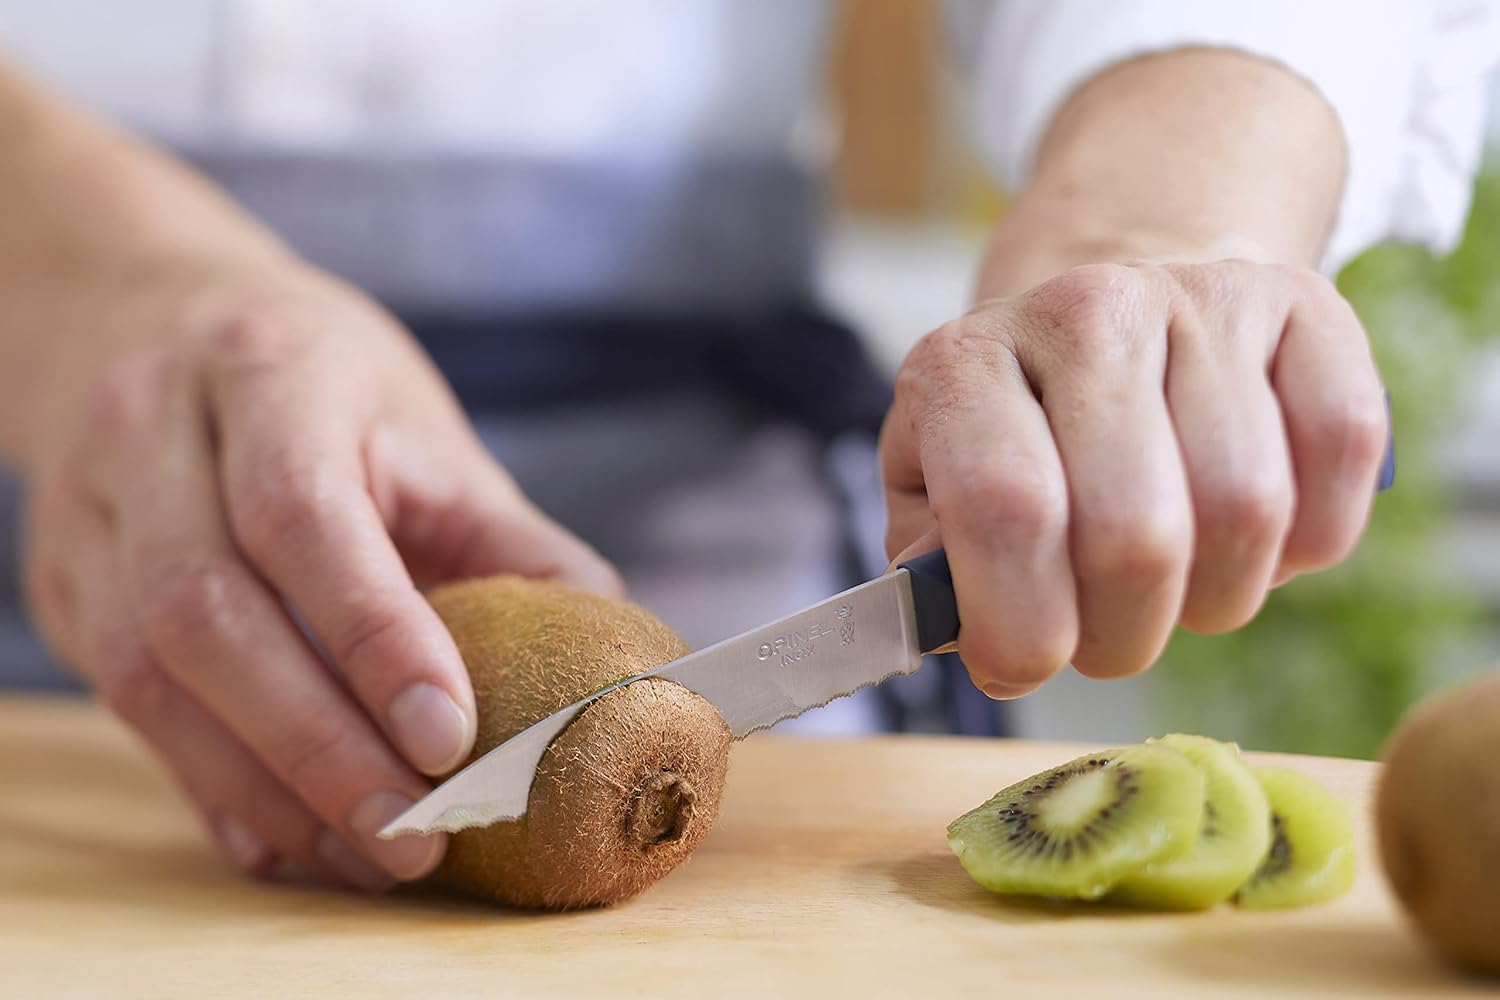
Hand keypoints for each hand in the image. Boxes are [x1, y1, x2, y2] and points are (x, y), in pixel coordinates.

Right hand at [20, 267, 619, 888]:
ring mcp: (88, 510)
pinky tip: (290, 835)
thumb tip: (608, 650)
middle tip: (414, 832)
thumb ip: (512, 537)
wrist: (150, 322)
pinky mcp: (63, 583)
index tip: (450, 738)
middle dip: (317, 744)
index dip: (374, 635)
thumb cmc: (322, 384)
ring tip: (366, 851)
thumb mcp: (425, 430)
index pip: (300, 512)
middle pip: (207, 611)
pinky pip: (123, 707)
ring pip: (147, 674)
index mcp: (269, 369)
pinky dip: (211, 783)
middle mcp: (152, 430)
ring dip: (265, 784)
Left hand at [882, 260, 1388, 696]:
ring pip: (1245, 507)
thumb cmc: (1015, 438)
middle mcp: (1084, 310)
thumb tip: (975, 629)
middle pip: (1136, 531)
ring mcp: (1199, 296)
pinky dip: (1310, 540)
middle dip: (1121, 635)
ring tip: (1175, 588)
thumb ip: (934, 570)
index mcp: (967, 363)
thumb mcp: (936, 494)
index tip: (1022, 667)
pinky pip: (1343, 449)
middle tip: (1104, 640)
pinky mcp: (1301, 300)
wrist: (1107, 324)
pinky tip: (1257, 540)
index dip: (1023, 623)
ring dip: (1215, 599)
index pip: (1008, 506)